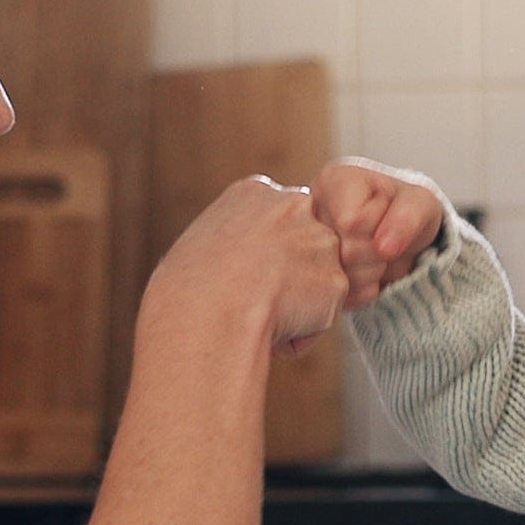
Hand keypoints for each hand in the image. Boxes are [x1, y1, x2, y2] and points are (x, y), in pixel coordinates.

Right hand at [152, 175, 349, 352]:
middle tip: (252, 298)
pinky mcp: (336, 281)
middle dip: (289, 275)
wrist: (210, 313)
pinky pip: (321, 318)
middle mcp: (295, 206)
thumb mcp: (200, 246)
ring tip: (256, 313)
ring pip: (314, 283)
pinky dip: (300, 333)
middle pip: (304, 246)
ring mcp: (320, 242)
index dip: (262, 257)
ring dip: (294, 306)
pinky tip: (271, 327)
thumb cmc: (188, 290)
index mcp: (254, 192)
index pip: (277, 221)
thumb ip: (235, 242)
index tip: (240, 276)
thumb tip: (247, 269)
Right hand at [303, 158, 451, 309]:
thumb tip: (384, 247)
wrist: (402, 238)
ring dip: (370, 275)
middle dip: (376, 256)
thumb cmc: (406, 212)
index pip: (351, 222)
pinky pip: (340, 298)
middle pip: (345, 253)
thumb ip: (408, 217)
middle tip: (383, 242)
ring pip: (340, 280)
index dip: (379, 230)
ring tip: (374, 256)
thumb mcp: (420, 205)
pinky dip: (362, 291)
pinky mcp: (311, 279)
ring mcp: (305, 248)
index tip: (387, 218)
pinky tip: (365, 272)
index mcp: (332, 182)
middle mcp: (309, 213)